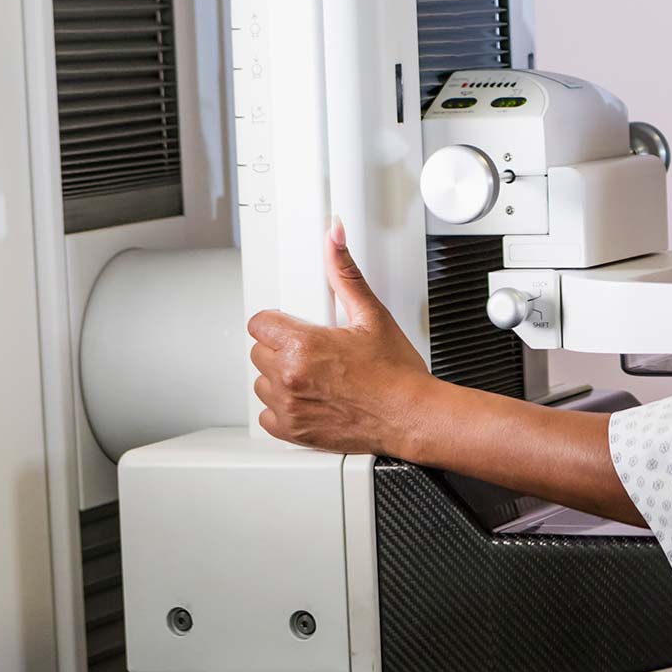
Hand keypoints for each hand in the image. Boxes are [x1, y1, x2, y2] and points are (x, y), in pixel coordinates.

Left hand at [248, 221, 437, 455]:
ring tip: (314, 375)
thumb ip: (345, 274)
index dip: (278, 322)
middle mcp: (290, 377)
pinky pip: (267, 416)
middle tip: (314, 351)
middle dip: (282, 348)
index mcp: (303, 345)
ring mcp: (289, 407)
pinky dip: (283, 409)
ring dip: (281, 377)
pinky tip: (309, 398)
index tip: (295, 326)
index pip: (259, 324)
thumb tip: (334, 239)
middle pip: (259, 352)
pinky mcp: (293, 432)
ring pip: (262, 383)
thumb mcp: (372, 315)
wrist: (412, 416)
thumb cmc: (396, 374)